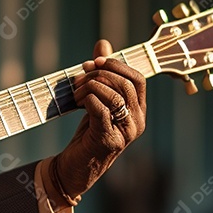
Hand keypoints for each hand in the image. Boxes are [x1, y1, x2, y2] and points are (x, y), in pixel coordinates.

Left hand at [53, 39, 146, 198]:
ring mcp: (125, 133)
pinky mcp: (107, 140)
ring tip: (75, 92)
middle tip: (79, 77)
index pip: (137, 79)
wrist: (74, 169)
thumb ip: (102, 74)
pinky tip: (77, 102)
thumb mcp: (96, 101)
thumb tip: (103, 44)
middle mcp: (137, 122)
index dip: (116, 65)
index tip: (94, 63)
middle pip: (125, 84)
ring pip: (113, 95)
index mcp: (138, 111)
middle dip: (99, 75)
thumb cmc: (86, 134)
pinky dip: (87, 99)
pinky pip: (100, 109)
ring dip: (89, 87)